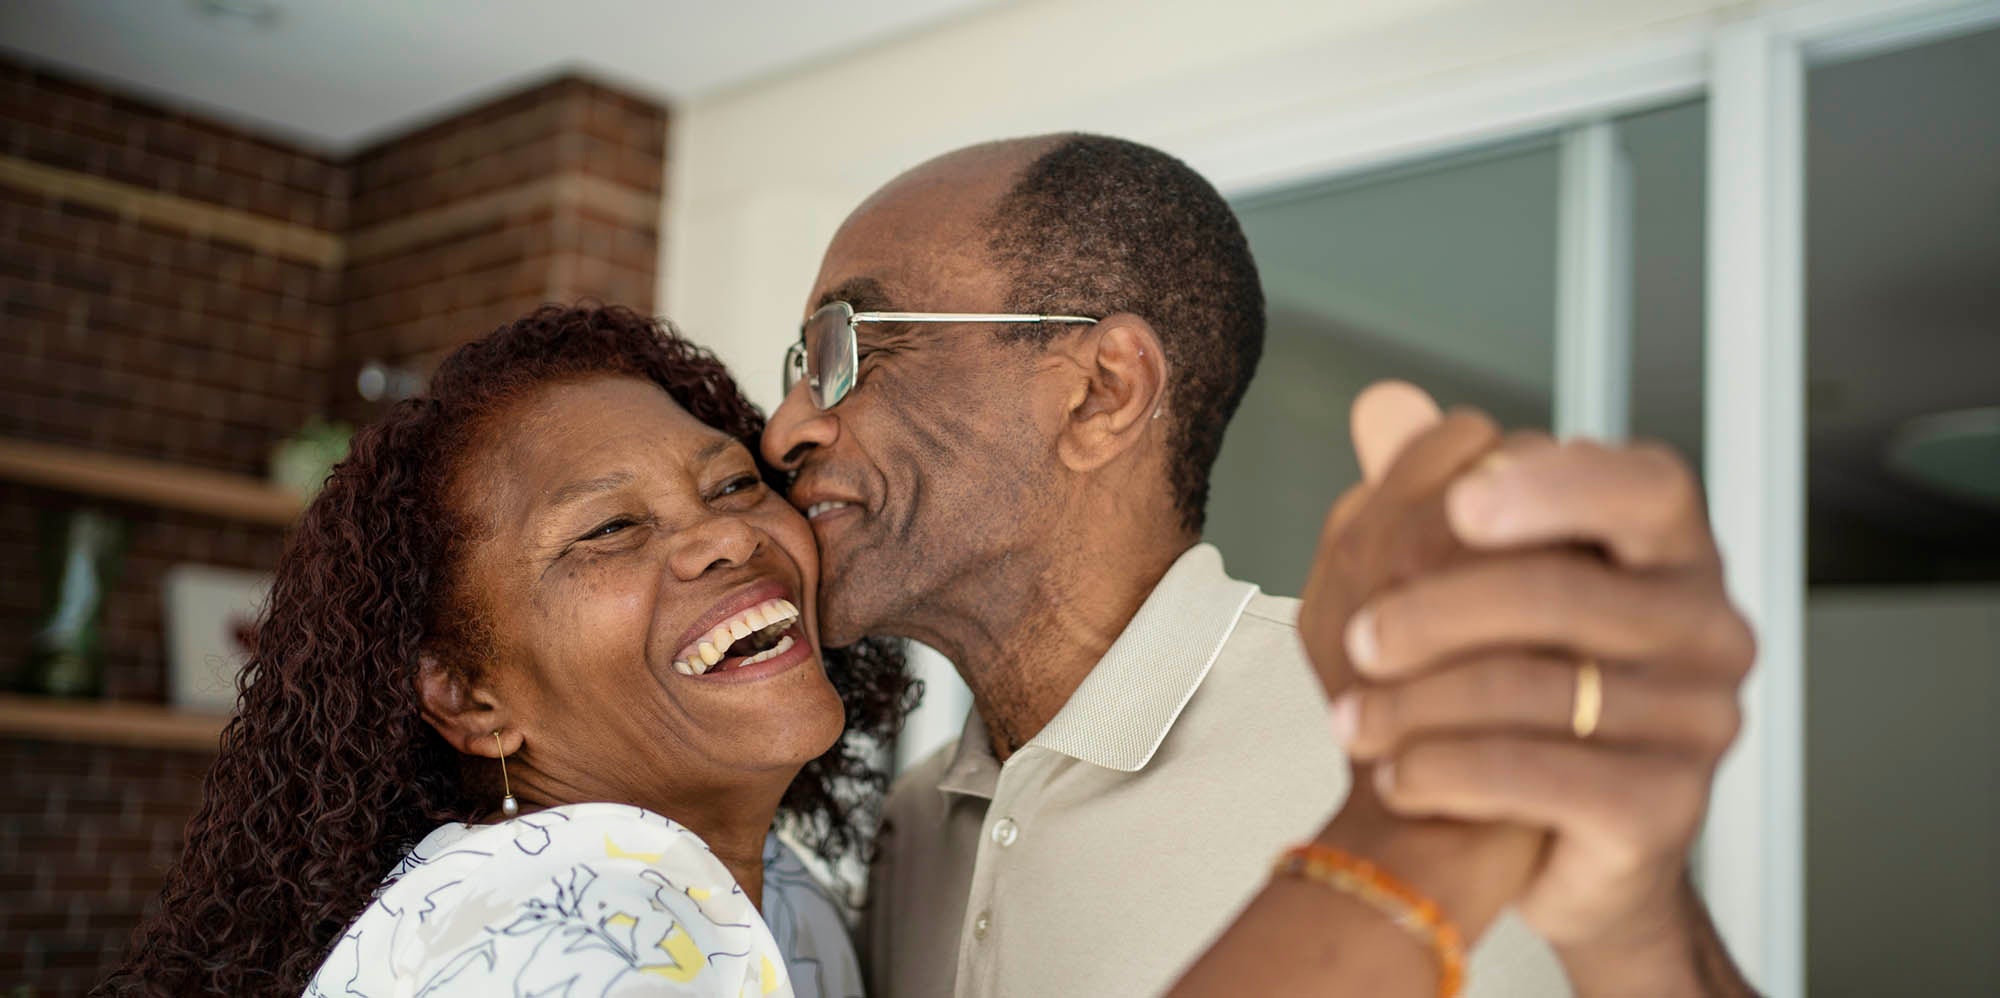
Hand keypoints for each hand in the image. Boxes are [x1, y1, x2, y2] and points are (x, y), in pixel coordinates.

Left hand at [1329, 387, 1754, 992]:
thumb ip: (1429, 487)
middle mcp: (1708, 628)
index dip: (1558, 487)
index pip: (1644, 488)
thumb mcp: (1462, 578)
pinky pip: (1543, 776)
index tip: (1459, 503)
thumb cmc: (1510, 690)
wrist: (1549, 842)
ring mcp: (1699, 721)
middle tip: (1356, 636)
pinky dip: (1448, 772)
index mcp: (1668, 549)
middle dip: (1440, 612)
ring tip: (1347, 718)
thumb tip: (1382, 404)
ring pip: (1540, 690)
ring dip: (1419, 704)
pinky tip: (1394, 775)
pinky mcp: (1667, 809)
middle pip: (1567, 593)